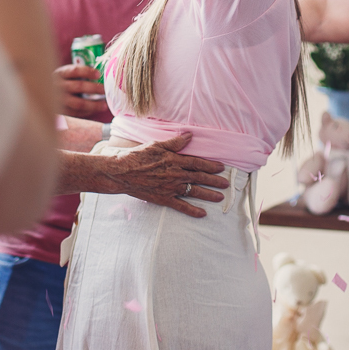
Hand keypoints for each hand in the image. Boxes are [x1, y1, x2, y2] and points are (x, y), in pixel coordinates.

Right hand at [55, 63, 106, 117]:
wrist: (42, 95)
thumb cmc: (60, 83)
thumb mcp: (64, 75)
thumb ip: (77, 75)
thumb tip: (99, 75)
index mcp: (60, 73)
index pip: (75, 70)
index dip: (87, 72)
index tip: (98, 74)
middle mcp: (57, 86)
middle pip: (79, 86)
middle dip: (94, 88)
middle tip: (105, 90)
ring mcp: (58, 100)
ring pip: (78, 103)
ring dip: (93, 104)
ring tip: (104, 105)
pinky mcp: (60, 112)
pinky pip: (76, 113)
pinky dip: (87, 112)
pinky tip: (94, 110)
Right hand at [110, 134, 228, 217]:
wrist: (122, 172)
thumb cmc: (138, 156)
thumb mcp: (157, 144)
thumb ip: (175, 142)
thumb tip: (190, 135)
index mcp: (175, 161)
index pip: (197, 163)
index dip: (211, 166)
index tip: (222, 168)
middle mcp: (175, 175)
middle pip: (199, 178)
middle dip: (214, 181)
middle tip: (227, 184)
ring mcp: (170, 188)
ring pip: (194, 192)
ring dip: (208, 195)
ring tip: (220, 198)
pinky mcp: (163, 198)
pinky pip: (181, 206)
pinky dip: (192, 211)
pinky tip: (203, 214)